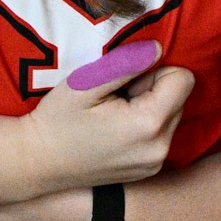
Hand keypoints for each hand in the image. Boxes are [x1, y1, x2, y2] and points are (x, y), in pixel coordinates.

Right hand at [16, 41, 194, 192]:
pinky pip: (161, 135)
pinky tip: (114, 131)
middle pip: (179, 98)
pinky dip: (144, 126)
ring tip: (113, 115)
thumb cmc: (57, 119)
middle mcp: (160, 148)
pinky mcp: (149, 170)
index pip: (183, 79)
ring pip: (172, 115)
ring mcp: (155, 163)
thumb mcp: (87, 82)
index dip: (154, 71)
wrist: (37, 162)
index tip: (125, 82)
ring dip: (148, 108)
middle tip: (115, 99)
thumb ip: (127, 64)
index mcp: (148, 125)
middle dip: (152, 90)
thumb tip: (158, 49)